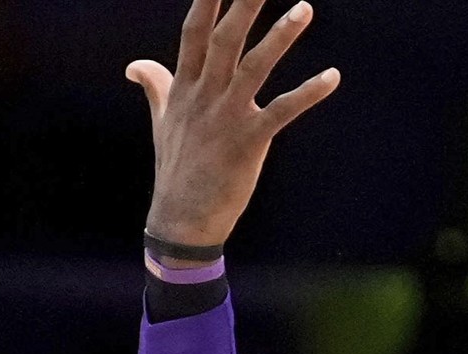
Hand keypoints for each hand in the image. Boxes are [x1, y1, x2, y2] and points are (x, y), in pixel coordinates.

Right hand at [126, 0, 339, 256]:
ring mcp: (226, 118)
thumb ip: (156, 87)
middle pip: (224, 39)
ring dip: (281, 37)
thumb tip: (135, 65)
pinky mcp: (248, 143)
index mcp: (184, 87)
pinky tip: (332, 76)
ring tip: (305, 7)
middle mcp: (204, 96)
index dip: (206, 1)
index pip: (194, 32)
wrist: (181, 219)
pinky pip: (282, 112)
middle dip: (243, 4)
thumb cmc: (175, 169)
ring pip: (254, 67)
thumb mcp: (161, 122)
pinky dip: (308, 93)